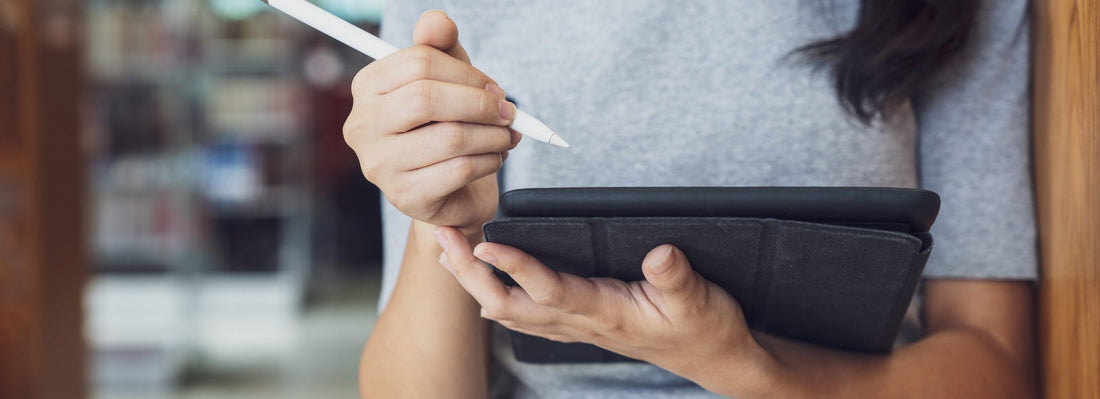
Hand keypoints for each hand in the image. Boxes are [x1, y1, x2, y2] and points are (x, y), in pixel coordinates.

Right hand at [344, 11, 519, 232]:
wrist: (450, 192)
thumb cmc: (445, 126)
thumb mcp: (447, 80)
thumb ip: (442, 47)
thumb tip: (437, 22)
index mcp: (368, 87)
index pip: (419, 62)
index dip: (467, 73)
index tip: (493, 88)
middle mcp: (363, 126)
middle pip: (427, 98)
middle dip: (480, 103)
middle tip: (506, 112)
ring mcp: (380, 165)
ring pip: (450, 137)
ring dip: (492, 135)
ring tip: (505, 136)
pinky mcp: (405, 196)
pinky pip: (459, 170)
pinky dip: (489, 160)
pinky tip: (494, 158)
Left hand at [432, 226, 763, 376]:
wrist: (713, 358)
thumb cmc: (705, 329)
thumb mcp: (700, 300)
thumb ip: (676, 277)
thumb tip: (659, 252)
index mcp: (605, 311)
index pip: (549, 289)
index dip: (515, 267)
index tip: (483, 243)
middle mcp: (581, 321)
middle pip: (510, 304)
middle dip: (470, 274)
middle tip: (441, 238)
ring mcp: (577, 326)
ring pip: (511, 311)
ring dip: (474, 283)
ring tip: (445, 252)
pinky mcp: (580, 323)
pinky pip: (527, 314)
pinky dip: (496, 295)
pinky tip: (483, 285)